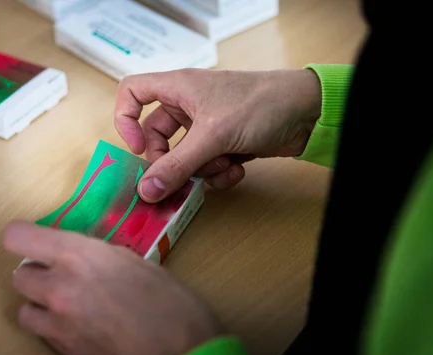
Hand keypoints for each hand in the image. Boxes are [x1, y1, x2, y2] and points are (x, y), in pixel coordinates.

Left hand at [3, 220, 222, 354]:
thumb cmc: (175, 308)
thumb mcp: (142, 266)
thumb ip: (105, 258)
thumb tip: (89, 258)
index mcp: (80, 256)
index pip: (18, 237)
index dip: (25, 237)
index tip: (39, 242)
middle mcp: (59, 287)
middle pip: (18, 275)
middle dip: (38, 273)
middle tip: (64, 276)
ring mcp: (58, 325)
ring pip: (24, 309)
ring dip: (41, 305)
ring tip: (70, 306)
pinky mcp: (64, 354)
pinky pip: (43, 335)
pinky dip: (54, 329)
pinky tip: (82, 329)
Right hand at [114, 68, 321, 202]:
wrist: (307, 113)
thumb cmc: (261, 103)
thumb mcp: (213, 135)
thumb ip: (177, 164)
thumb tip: (146, 189)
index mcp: (178, 88)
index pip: (133, 92)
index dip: (125, 119)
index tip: (137, 148)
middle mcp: (188, 105)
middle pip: (157, 137)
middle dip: (170, 161)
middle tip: (180, 175)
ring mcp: (206, 126)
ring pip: (184, 157)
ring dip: (200, 170)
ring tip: (223, 166)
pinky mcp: (224, 144)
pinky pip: (206, 166)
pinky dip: (218, 173)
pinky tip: (237, 170)